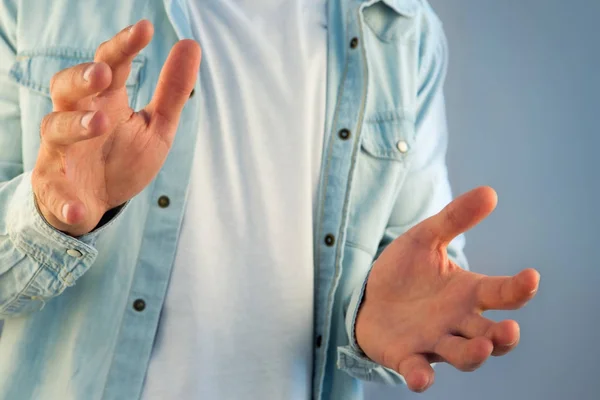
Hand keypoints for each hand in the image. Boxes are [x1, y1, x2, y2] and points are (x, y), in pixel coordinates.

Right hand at [33, 20, 200, 235]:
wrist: (95, 202)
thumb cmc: (122, 158)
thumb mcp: (156, 126)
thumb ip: (172, 90)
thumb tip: (191, 43)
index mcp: (104, 101)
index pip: (109, 65)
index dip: (123, 46)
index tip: (146, 28)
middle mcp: (76, 119)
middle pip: (66, 88)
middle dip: (81, 77)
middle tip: (102, 73)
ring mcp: (61, 152)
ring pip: (55, 130)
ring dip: (74, 125)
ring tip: (100, 123)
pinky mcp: (55, 186)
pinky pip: (54, 192)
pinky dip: (65, 201)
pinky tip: (79, 208)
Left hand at [355, 187, 539, 391]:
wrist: (368, 295)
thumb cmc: (406, 271)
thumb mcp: (425, 238)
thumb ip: (454, 219)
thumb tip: (490, 191)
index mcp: (467, 293)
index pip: (501, 294)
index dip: (518, 289)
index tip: (530, 277)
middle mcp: (457, 322)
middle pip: (490, 335)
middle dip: (502, 337)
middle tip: (509, 330)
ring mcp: (433, 341)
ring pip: (462, 356)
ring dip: (474, 355)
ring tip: (482, 348)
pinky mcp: (406, 356)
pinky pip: (417, 371)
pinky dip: (421, 377)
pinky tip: (420, 377)